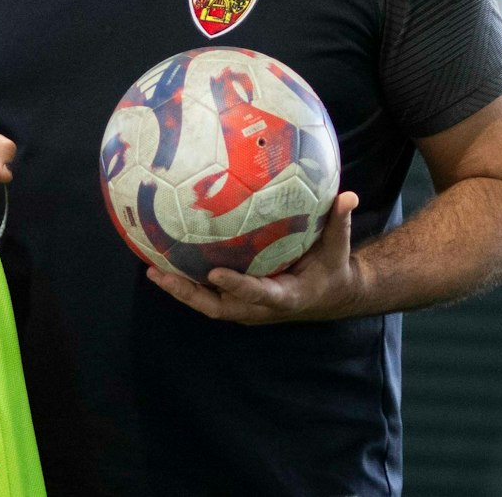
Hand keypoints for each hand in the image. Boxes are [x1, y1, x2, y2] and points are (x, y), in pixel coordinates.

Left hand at [147, 192, 366, 324]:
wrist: (329, 296)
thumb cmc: (332, 270)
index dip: (238, 286)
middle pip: (218, 307)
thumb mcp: (339, 249)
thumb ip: (340, 223)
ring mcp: (245, 306)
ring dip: (180, 289)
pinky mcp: (237, 299)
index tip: (215, 272)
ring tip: (152, 268)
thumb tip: (349, 195)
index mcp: (285, 296)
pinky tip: (165, 261)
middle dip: (189, 294)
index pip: (259, 294)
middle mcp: (259, 308)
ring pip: (207, 302)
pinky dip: (186, 281)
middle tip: (162, 274)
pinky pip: (208, 293)